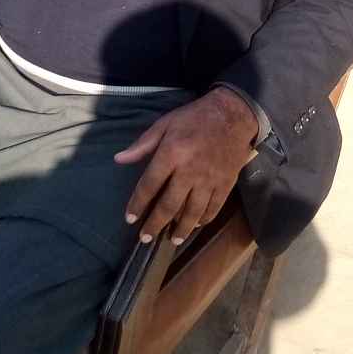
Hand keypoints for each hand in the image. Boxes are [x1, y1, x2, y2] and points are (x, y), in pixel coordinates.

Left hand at [114, 88, 257, 245]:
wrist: (233, 114)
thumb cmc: (195, 117)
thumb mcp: (165, 123)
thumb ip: (142, 144)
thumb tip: (119, 159)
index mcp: (171, 154)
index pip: (149, 185)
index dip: (137, 204)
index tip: (130, 219)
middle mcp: (189, 171)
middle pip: (169, 205)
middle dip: (155, 224)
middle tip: (145, 238)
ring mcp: (209, 179)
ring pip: (192, 212)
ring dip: (181, 229)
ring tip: (172, 240)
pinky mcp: (225, 183)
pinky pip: (214, 207)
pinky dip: (204, 220)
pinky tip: (195, 225)